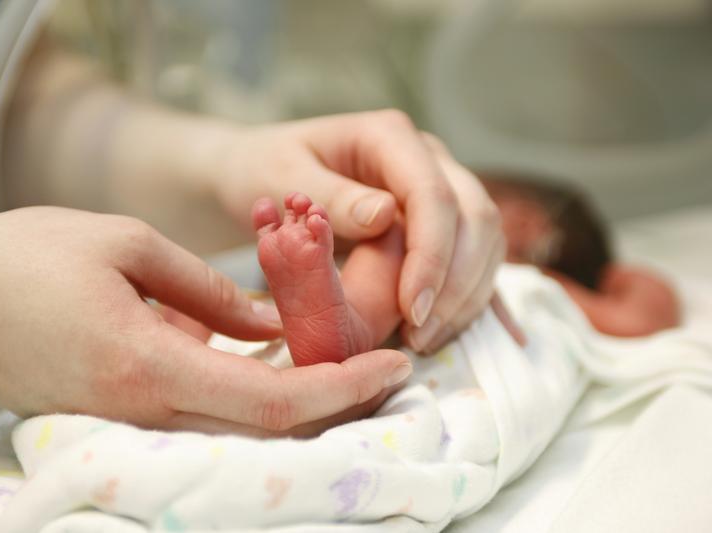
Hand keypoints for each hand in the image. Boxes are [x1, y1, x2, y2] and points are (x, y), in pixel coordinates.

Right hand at [0, 208, 410, 432]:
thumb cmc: (24, 256)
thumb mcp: (126, 246)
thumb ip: (209, 291)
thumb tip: (269, 324)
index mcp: (147, 364)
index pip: (272, 401)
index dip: (343, 389)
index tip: (396, 366)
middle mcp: (142, 412)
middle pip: (266, 430)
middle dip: (338, 403)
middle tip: (387, 365)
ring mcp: (126, 424)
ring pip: (238, 430)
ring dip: (301, 403)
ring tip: (347, 359)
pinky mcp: (115, 417)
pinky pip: (199, 417)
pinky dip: (251, 399)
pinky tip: (276, 365)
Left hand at [215, 110, 520, 350]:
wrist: (261, 168)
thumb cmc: (264, 170)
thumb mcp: (281, 178)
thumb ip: (329, 196)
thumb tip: (385, 216)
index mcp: (389, 137)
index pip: (433, 195)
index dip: (432, 256)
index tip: (412, 309)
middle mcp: (427, 157)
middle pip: (476, 217)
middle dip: (456, 283)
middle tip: (419, 336)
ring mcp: (440, 186)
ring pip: (486, 241)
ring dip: (466, 296)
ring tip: (424, 340)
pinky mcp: (441, 219)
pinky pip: (475, 257)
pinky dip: (468, 296)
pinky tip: (452, 331)